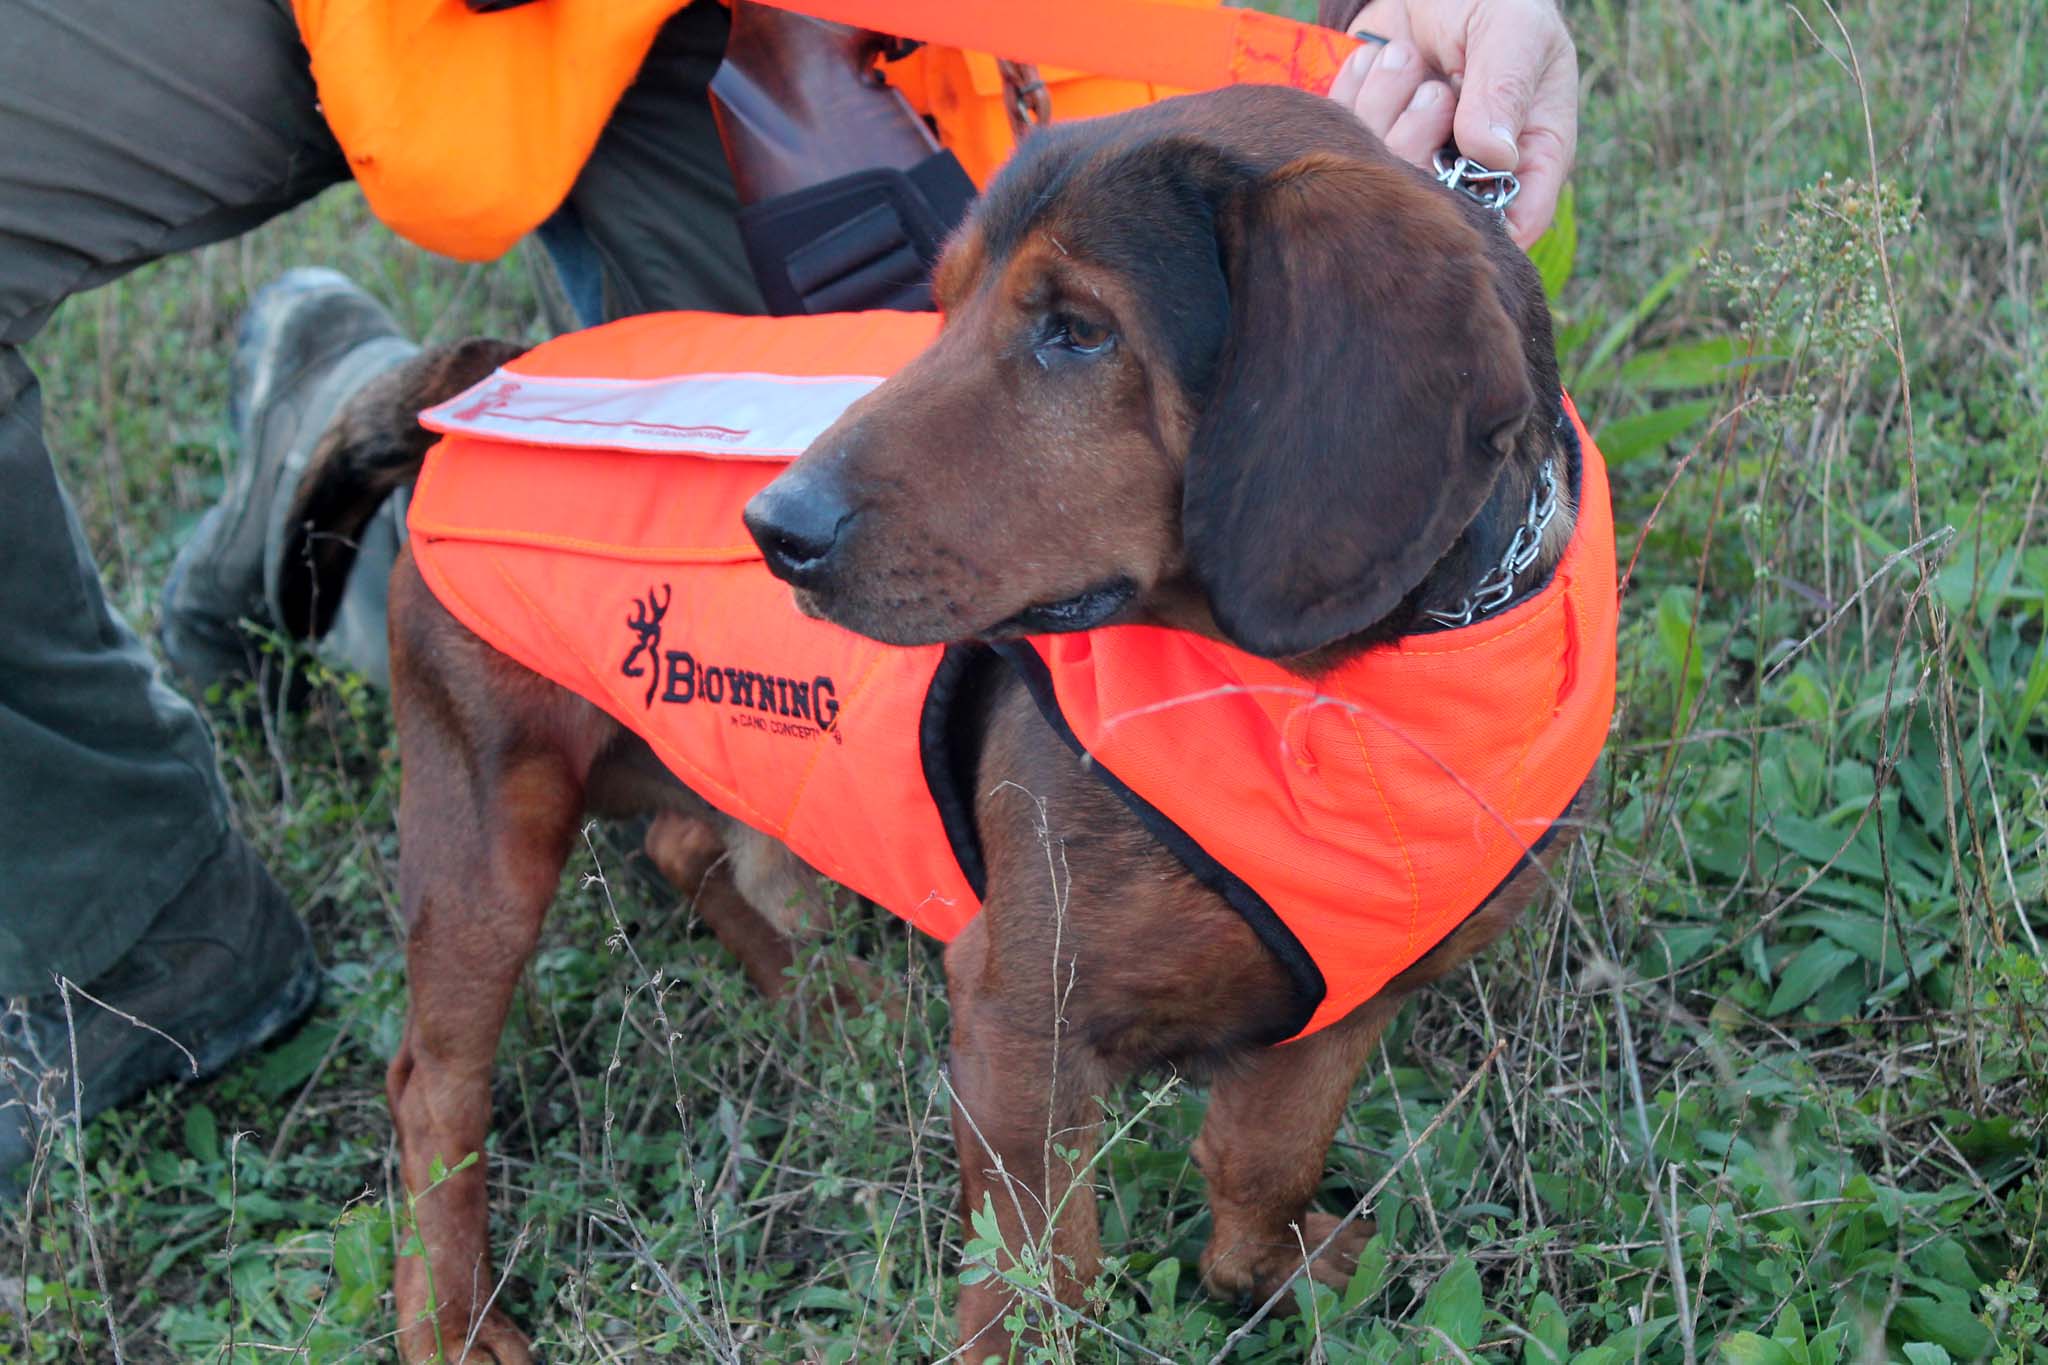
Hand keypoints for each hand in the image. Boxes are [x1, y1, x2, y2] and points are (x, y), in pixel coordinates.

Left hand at [1325, 0, 1576, 246]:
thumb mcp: (1512, 29)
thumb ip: (1505, 86)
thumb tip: (1494, 155)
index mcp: (1530, 151)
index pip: (1517, 222)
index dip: (1486, 221)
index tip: (1453, 184)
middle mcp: (1472, 169)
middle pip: (1436, 206)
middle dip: (1420, 142)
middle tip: (1433, 91)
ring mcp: (1417, 158)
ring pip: (1385, 173)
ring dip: (1386, 105)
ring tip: (1405, 59)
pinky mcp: (1370, 141)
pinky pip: (1346, 140)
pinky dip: (1354, 92)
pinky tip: (1376, 61)